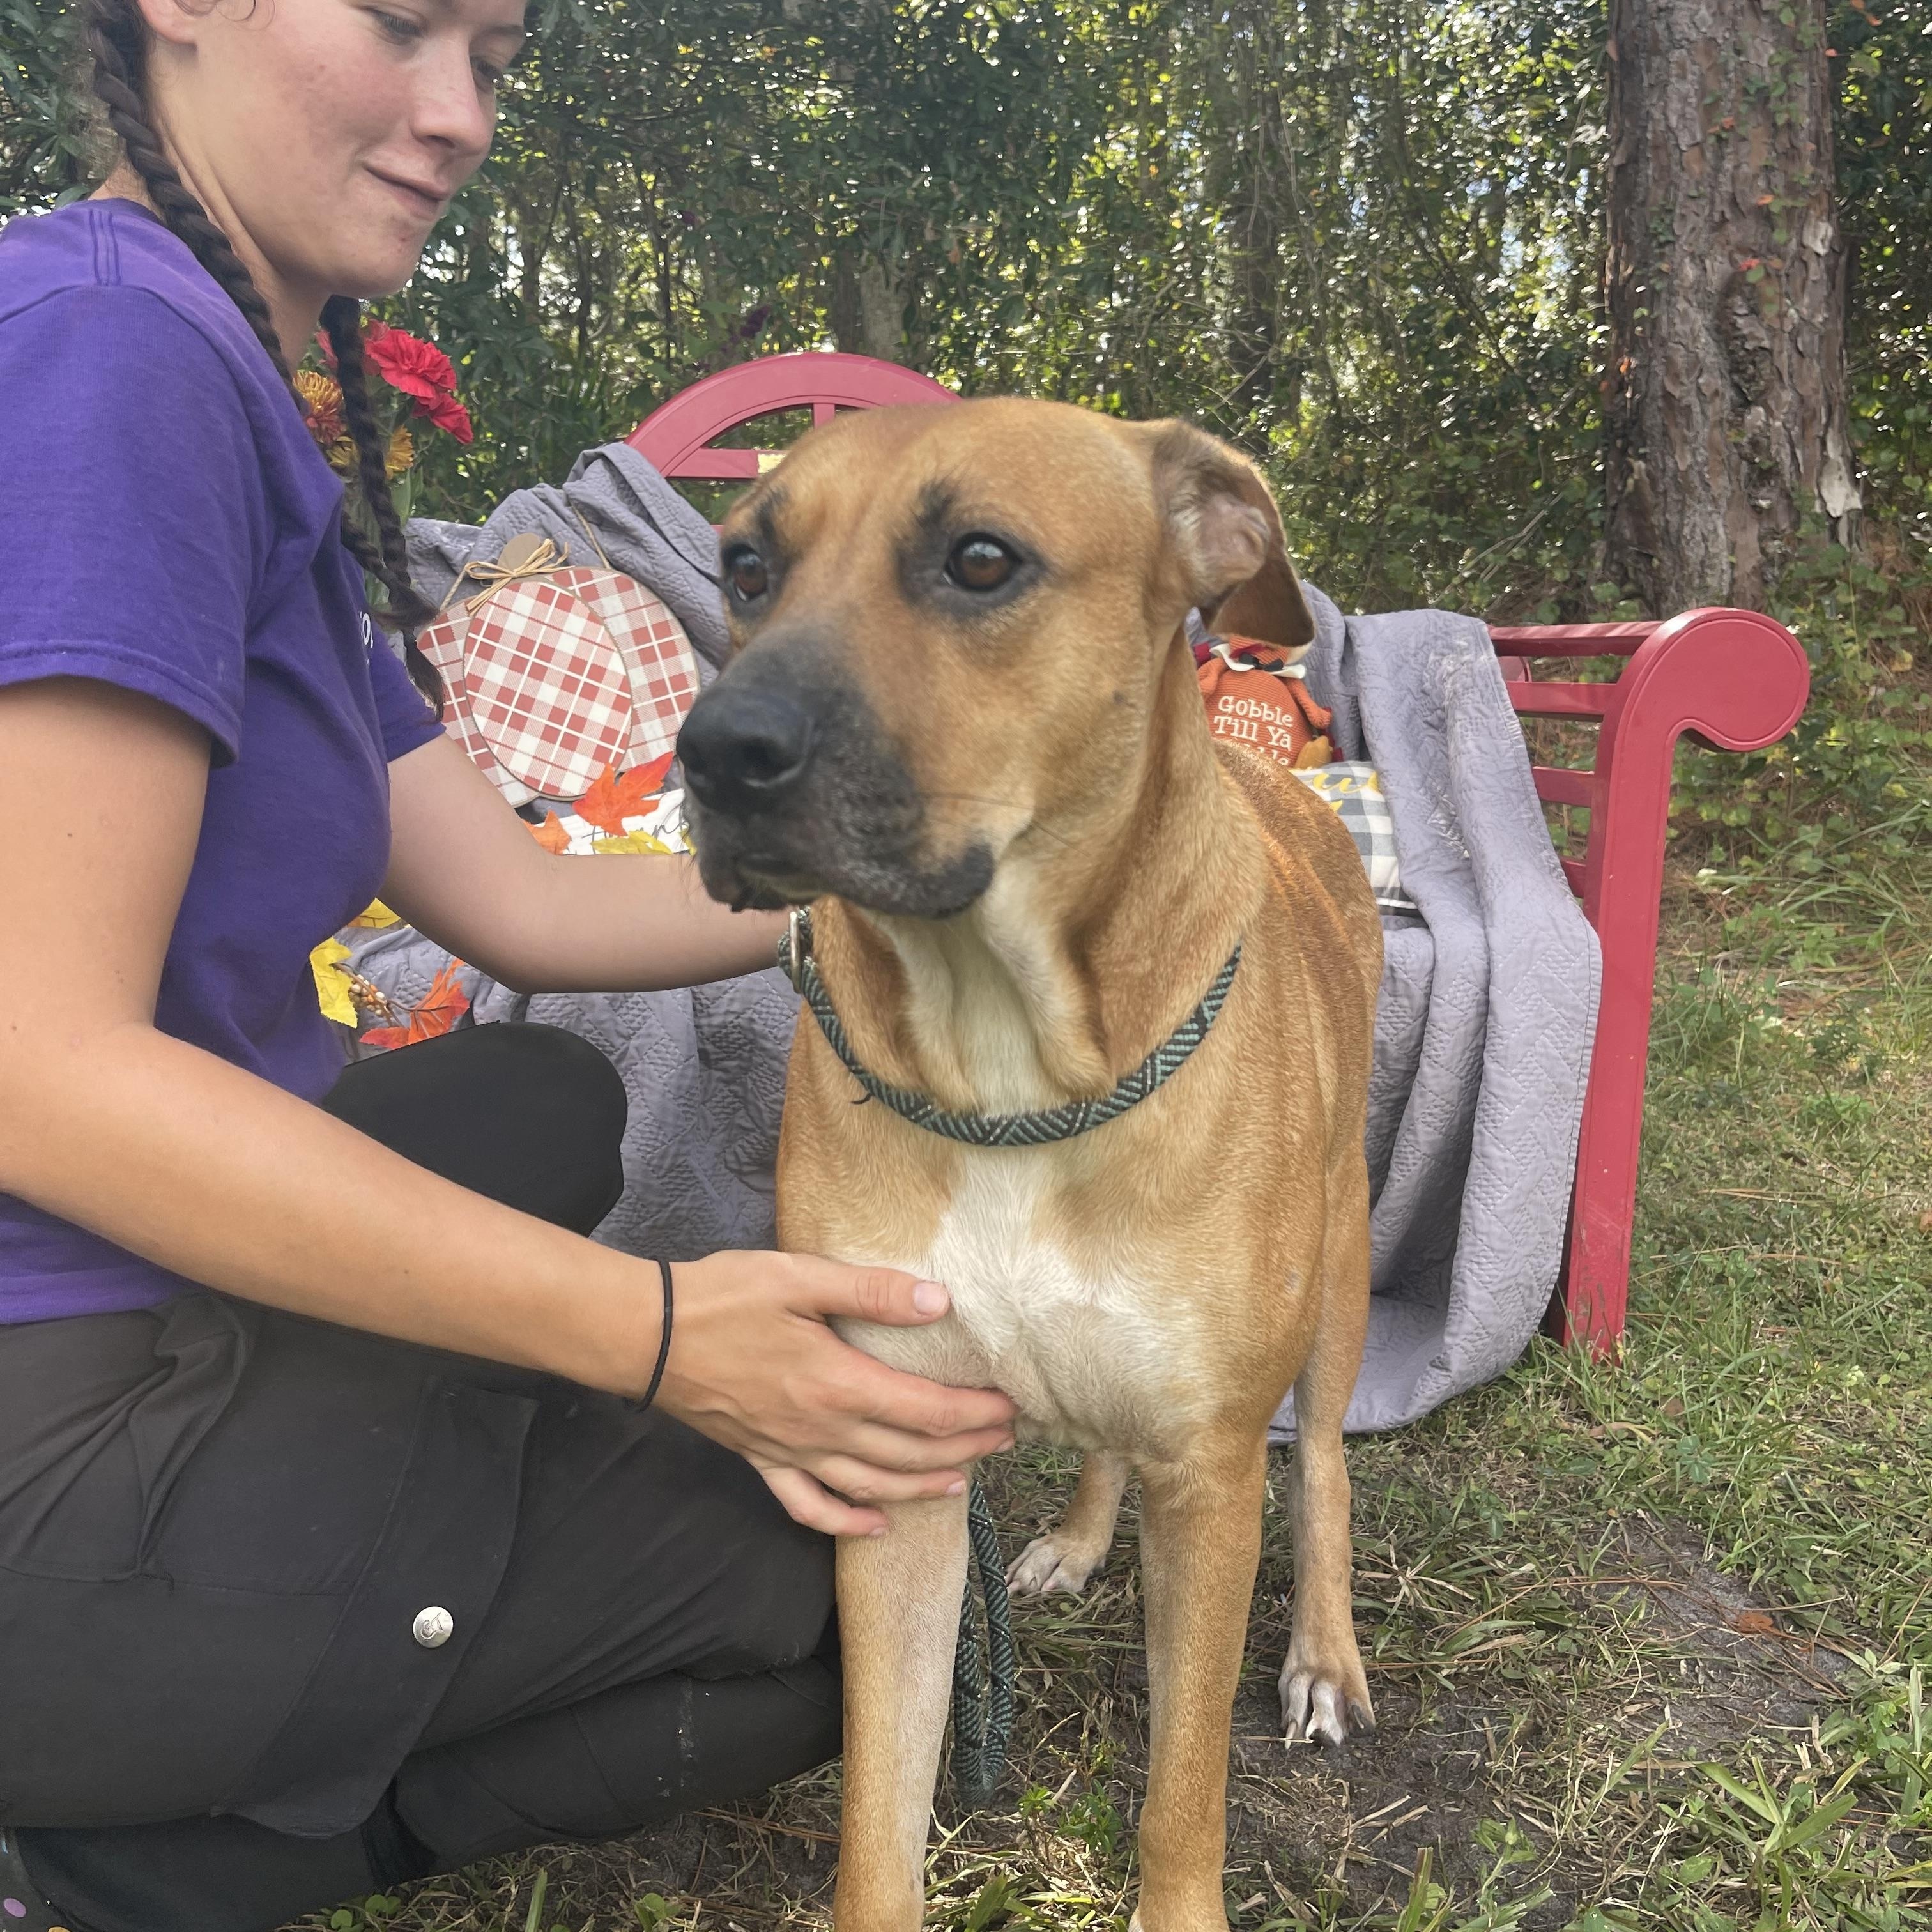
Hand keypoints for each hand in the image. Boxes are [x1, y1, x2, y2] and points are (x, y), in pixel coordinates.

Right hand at [656, 1250, 1015, 1535]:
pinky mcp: (760, 1461)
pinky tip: (876, 1525)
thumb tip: (938, 1301)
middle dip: (965, 1450)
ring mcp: (789, 1453)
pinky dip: (847, 1523)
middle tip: (1005, 1440)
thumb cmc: (722, 1298)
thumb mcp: (800, 1278)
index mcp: (838, 1383)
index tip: (1010, 1406)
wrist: (644, 1336)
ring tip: (962, 1481)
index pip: (927, 1410)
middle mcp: (821, 1430)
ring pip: (871, 1487)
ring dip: (922, 1487)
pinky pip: (810, 1506)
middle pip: (910, 1453)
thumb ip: (871, 1292)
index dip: (975, 1414)